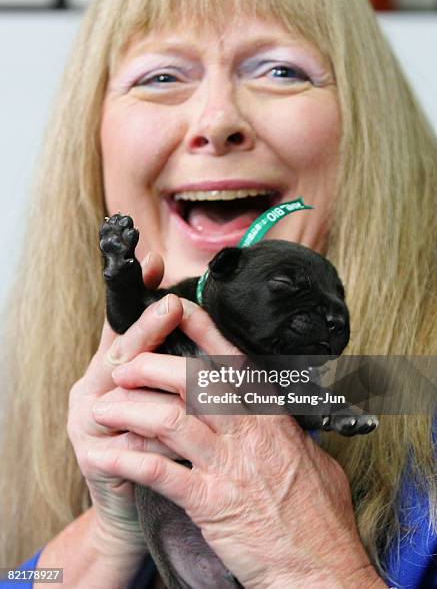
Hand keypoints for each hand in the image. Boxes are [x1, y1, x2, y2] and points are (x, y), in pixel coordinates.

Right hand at [67, 252, 185, 556]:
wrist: (129, 503)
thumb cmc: (149, 443)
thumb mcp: (156, 396)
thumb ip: (166, 360)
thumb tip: (187, 312)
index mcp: (109, 372)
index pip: (121, 325)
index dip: (137, 295)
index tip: (154, 264)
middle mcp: (91, 390)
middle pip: (121, 354)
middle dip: (146, 328)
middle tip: (171, 305)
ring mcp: (86, 422)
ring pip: (124, 396)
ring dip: (158, 387)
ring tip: (187, 378)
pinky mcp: (92, 457)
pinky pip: (131, 444)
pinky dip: (159, 441)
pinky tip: (181, 440)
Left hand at [88, 303, 383, 587]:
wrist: (321, 565)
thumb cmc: (317, 512)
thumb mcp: (308, 455)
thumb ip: (281, 427)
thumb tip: (267, 408)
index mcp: (270, 413)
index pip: (230, 358)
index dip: (199, 328)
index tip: (172, 309)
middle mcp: (248, 430)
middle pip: (192, 379)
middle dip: (150, 367)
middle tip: (123, 368)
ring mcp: (228, 464)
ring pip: (170, 418)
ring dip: (129, 409)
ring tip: (104, 409)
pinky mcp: (210, 502)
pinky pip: (160, 472)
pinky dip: (126, 461)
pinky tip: (104, 457)